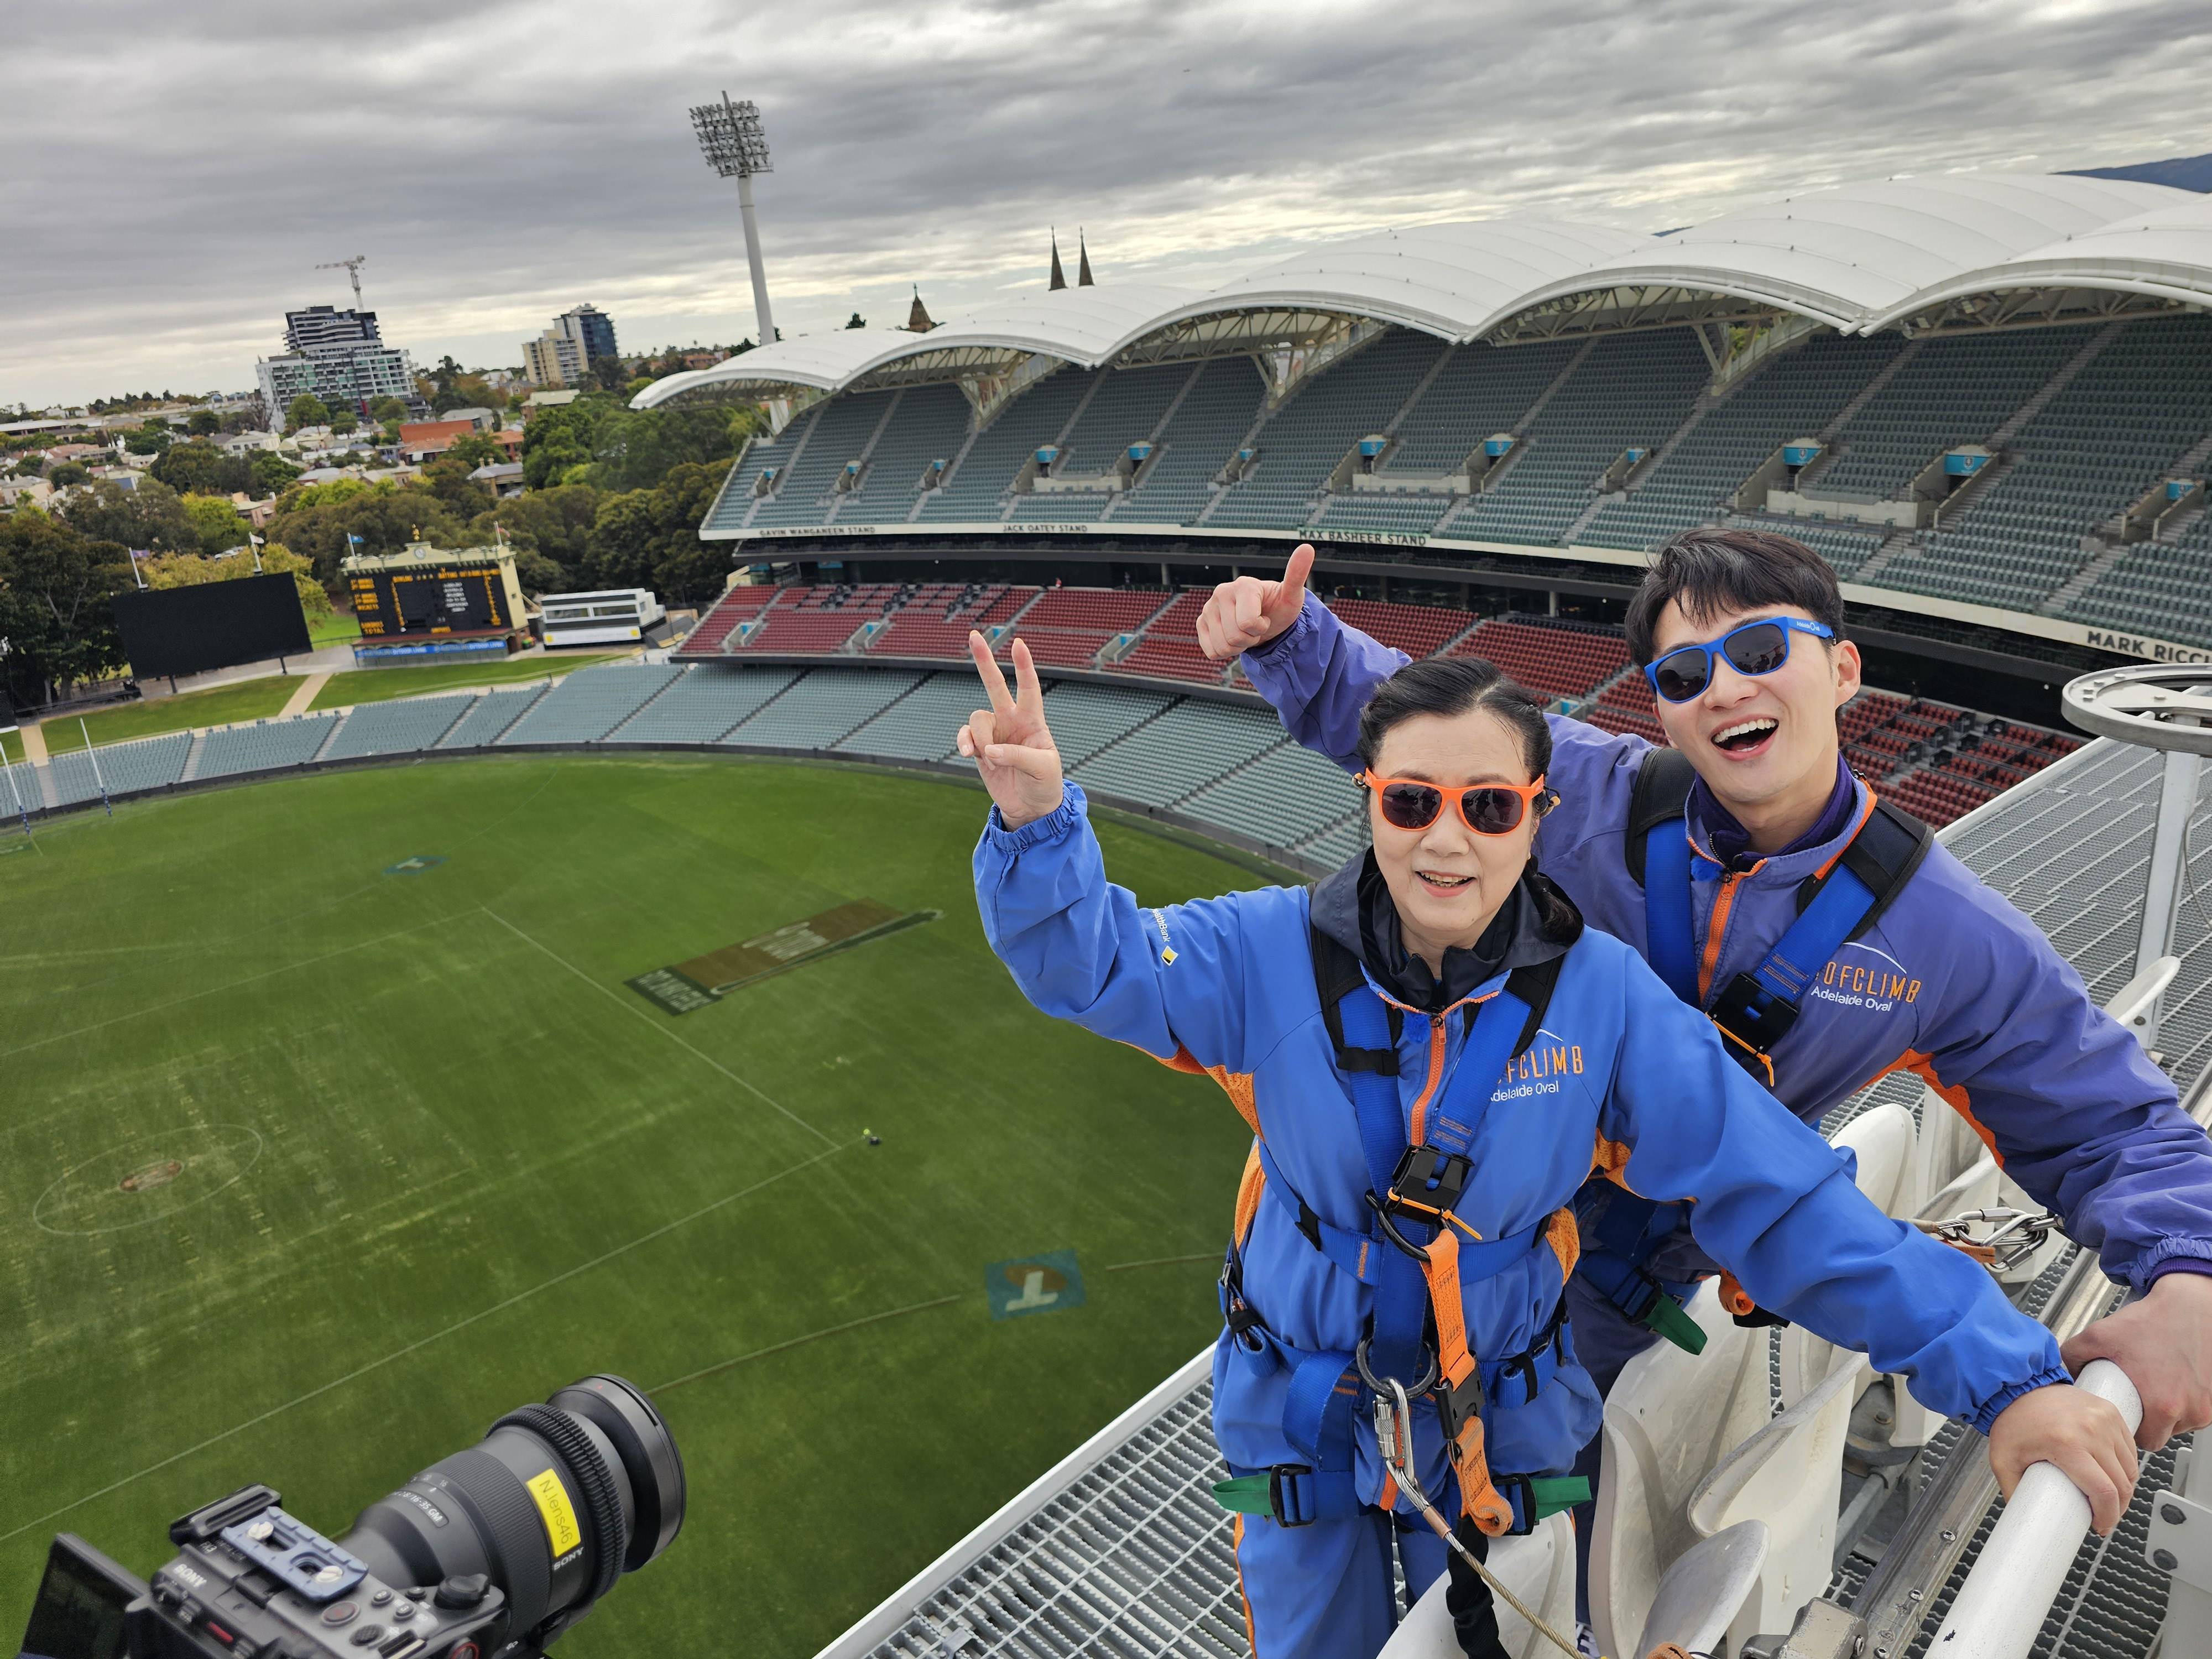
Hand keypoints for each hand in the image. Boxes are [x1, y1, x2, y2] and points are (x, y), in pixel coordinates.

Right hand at [955, 632, 1062, 829]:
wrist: (1031, 808)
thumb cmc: (1044, 783)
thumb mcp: (1042, 769)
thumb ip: (1018, 756)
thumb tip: (989, 751)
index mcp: (1033, 720)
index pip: (1029, 687)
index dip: (1024, 666)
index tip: (1019, 643)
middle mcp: (1011, 721)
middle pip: (995, 685)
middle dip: (984, 660)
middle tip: (973, 634)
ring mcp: (994, 733)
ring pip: (977, 719)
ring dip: (979, 739)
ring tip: (987, 759)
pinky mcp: (979, 748)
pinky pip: (965, 735)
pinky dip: (964, 743)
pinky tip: (970, 755)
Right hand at [1195, 543, 1313, 659]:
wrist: (1266, 618)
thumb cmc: (1278, 606)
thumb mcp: (1292, 595)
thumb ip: (1297, 574)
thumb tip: (1307, 548)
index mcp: (1243, 585)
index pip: (1247, 623)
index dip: (1261, 628)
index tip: (1265, 617)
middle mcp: (1222, 592)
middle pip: (1234, 637)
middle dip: (1249, 638)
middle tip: (1256, 627)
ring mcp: (1208, 608)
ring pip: (1223, 646)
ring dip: (1238, 646)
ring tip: (1245, 631)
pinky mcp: (1201, 622)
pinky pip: (1211, 651)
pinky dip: (1225, 651)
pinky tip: (1232, 637)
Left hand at [1986, 1382, 2137, 1534]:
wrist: (2017, 1385)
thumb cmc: (2011, 1421)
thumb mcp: (2003, 1461)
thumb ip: (2014, 1494)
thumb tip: (2025, 1522)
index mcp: (2066, 1444)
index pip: (2104, 1492)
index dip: (2107, 1517)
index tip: (2099, 1527)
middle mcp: (2091, 1429)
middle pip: (2122, 1484)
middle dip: (2116, 1508)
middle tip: (2102, 1516)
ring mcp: (2105, 1418)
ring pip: (2130, 1468)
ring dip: (2123, 1488)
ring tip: (2106, 1497)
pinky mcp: (2111, 1411)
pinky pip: (2130, 1448)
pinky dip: (2125, 1466)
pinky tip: (2112, 1474)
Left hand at [2063, 1270, 2211, 1447]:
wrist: (2190, 1305)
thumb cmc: (2153, 1321)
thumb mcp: (2100, 1334)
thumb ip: (2073, 1354)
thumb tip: (2063, 1372)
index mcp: (2162, 1404)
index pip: (2145, 1442)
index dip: (2131, 1432)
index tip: (2123, 1418)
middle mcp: (2189, 1409)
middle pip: (2163, 1434)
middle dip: (2147, 1422)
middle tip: (2134, 1399)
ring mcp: (2206, 1404)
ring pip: (2181, 1424)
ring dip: (2167, 1413)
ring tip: (2152, 1388)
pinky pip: (2196, 1411)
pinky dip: (2183, 1402)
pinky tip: (2170, 1384)